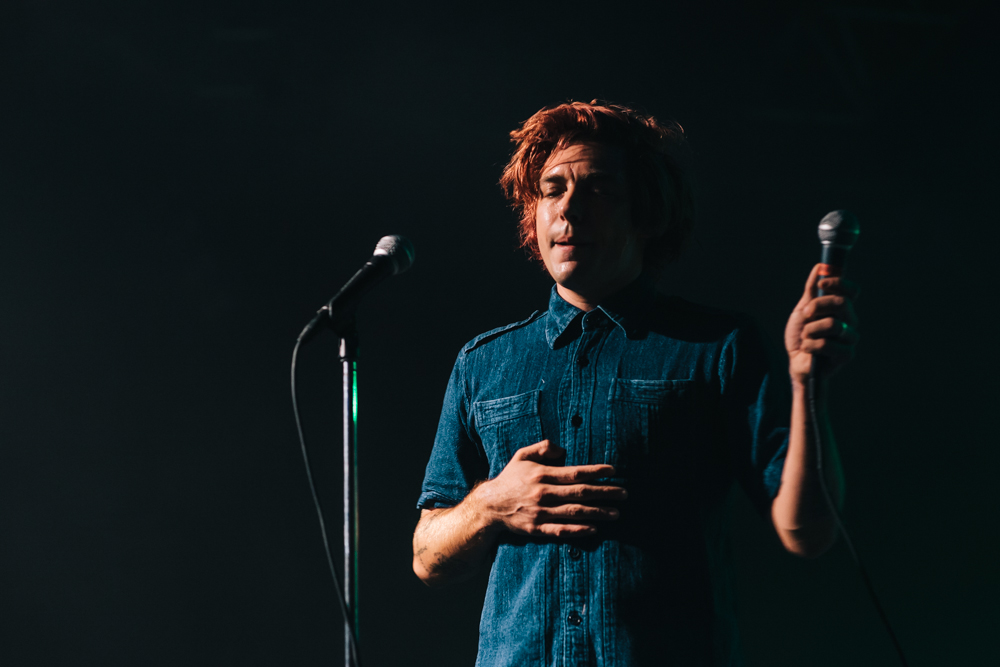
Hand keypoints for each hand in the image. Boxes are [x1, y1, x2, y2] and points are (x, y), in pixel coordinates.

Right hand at [471, 439, 625, 537]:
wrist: (490, 505)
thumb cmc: (510, 478)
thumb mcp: (522, 456)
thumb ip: (542, 447)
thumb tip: (562, 449)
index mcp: (542, 474)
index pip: (574, 473)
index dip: (595, 472)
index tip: (613, 471)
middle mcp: (543, 494)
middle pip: (580, 493)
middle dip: (605, 493)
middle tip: (624, 494)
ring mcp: (541, 513)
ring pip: (575, 513)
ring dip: (597, 513)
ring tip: (616, 513)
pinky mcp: (537, 529)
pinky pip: (561, 531)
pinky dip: (578, 530)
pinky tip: (594, 529)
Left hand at [785, 264, 859, 383]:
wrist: (796, 361)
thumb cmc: (802, 336)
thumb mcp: (802, 310)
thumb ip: (811, 291)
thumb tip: (819, 267)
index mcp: (842, 309)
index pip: (851, 291)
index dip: (838, 283)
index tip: (821, 284)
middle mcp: (849, 321)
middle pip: (842, 303)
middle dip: (817, 306)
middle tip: (805, 314)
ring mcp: (849, 338)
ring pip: (833, 325)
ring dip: (810, 330)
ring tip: (805, 336)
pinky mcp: (846, 355)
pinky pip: (827, 344)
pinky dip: (810, 346)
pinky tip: (808, 349)